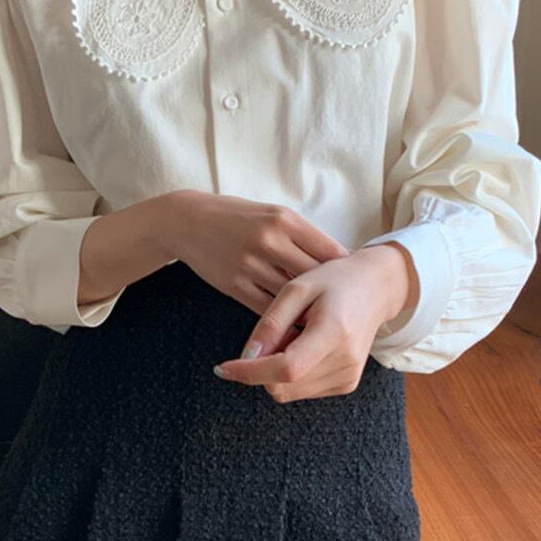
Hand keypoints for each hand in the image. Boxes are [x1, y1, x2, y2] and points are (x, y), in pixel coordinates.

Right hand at [164, 190, 350, 315]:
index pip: (329, 250)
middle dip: (331, 293)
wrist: (187, 221)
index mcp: (285, 220)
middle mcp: (270, 241)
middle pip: (315, 276)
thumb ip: (301, 235)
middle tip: (346, 308)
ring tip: (325, 322)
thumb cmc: (236, 217)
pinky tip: (294, 326)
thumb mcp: (271, 214)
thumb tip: (335, 260)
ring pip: (293, 297)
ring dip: (308, 311)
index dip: (345, 270)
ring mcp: (251, 265)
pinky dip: (283, 320)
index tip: (354, 282)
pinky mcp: (235, 285)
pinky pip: (268, 309)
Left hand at [212, 243, 417, 402]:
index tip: (222, 368)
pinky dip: (292, 372)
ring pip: (288, 392)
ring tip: (295, 333)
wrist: (376, 288)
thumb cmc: (335, 281)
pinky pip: (301, 390)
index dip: (250, 372)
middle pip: (282, 386)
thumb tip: (246, 357)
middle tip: (275, 331)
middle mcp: (345, 362)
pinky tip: (304, 344)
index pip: (286, 368)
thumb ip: (271, 323)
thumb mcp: (297, 289)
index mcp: (335, 333)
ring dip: (277, 369)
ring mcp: (348, 378)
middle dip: (262, 366)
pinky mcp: (346, 384)